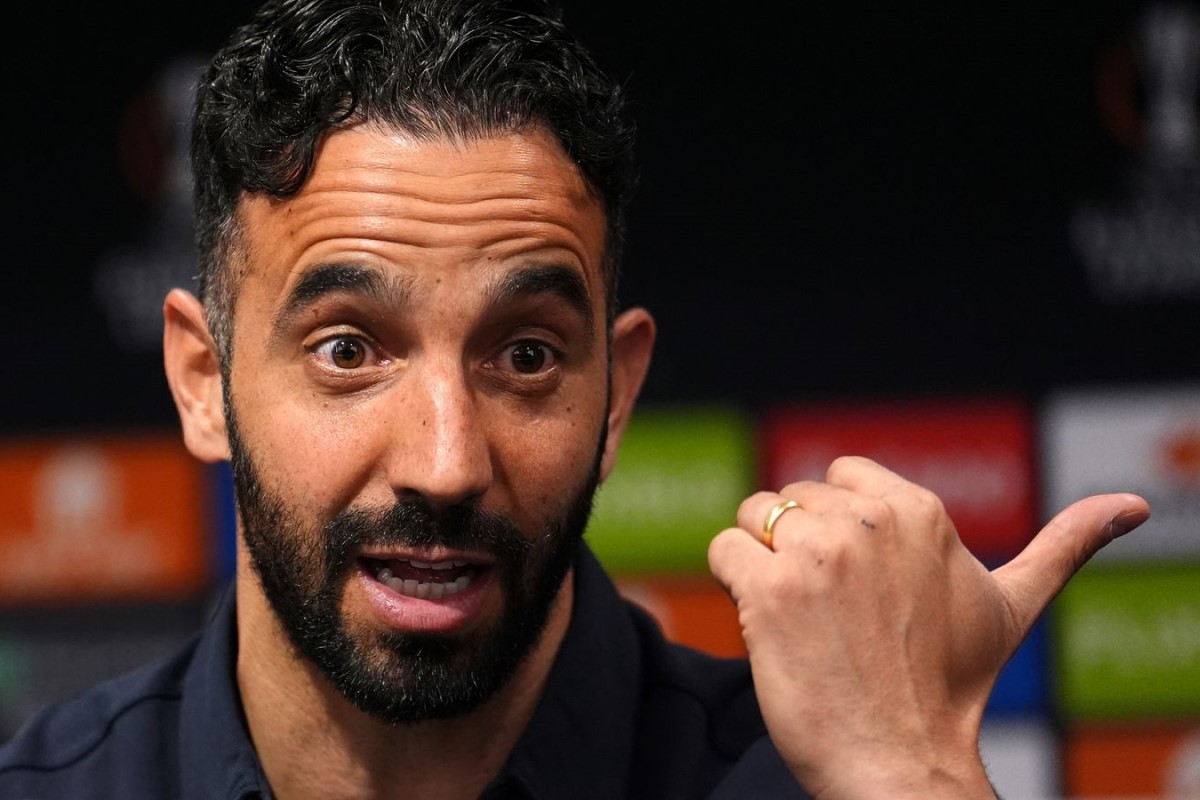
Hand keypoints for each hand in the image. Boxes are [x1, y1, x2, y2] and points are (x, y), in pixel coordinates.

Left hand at [707, 455, 1149, 798]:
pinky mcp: (770, 588)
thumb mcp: (1014, 604)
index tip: (856, 580)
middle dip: (797, 545)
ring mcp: (817, 553)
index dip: (834, 526)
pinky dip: (732, 581)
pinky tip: (769, 623)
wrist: (900, 761)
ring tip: (803, 617)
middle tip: (832, 611)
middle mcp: (868, 521)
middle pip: (789, 497)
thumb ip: (1066, 544)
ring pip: (751, 516)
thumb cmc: (953, 687)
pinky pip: (722, 548)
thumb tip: (1136, 504)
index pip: (835, 476)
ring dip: (762, 562)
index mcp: (918, 510)